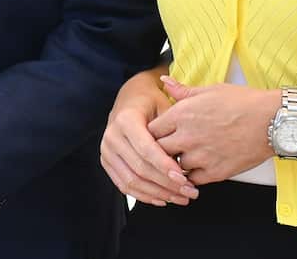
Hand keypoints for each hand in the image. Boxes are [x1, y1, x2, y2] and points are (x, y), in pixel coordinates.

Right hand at [100, 69, 198, 205]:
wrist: (131, 98)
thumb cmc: (152, 102)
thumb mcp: (164, 106)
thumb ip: (171, 131)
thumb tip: (183, 160)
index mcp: (125, 119)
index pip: (146, 149)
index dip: (165, 166)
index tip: (184, 178)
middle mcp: (112, 136)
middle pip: (140, 168)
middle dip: (166, 184)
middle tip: (189, 192)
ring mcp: (106, 151)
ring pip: (132, 181)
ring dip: (158, 193)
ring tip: (180, 198)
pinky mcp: (107, 162)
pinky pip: (124, 185)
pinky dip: (144, 195)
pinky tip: (163, 199)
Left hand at [147, 77, 277, 184]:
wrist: (272, 121)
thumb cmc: (244, 102)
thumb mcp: (210, 89)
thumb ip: (183, 91)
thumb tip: (164, 81)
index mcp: (183, 113)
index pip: (152, 129)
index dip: (154, 132)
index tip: (160, 133)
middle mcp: (187, 136)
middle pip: (158, 150)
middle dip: (161, 149)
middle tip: (168, 147)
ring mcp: (200, 157)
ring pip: (174, 167)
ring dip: (177, 163)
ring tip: (185, 156)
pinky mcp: (215, 173)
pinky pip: (192, 180)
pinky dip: (192, 176)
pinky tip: (198, 167)